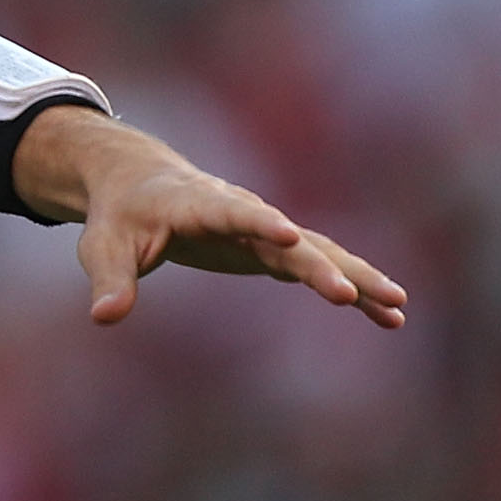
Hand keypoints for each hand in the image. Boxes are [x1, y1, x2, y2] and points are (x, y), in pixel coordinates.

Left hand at [13, 105, 407, 329]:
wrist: (138, 182)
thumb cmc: (118, 215)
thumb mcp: (103, 247)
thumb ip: (109, 280)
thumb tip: (104, 318)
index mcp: (198, 203)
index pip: (234, 212)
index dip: (261, 223)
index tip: (290, 236)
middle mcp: (242, 212)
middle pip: (289, 239)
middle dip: (320, 266)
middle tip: (350, 295)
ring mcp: (265, 230)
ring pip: (319, 252)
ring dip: (356, 278)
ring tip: (397, 308)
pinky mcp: (274, 248)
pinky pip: (320, 267)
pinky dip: (353, 287)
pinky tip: (388, 315)